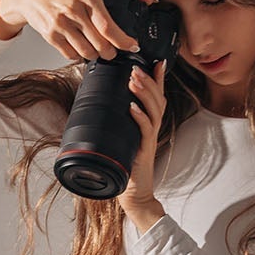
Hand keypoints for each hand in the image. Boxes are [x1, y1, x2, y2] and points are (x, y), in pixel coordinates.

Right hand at [0, 0, 156, 60]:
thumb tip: (149, 1)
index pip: (108, 26)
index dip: (123, 40)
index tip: (133, 46)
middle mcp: (74, 10)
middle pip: (99, 43)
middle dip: (110, 52)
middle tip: (114, 52)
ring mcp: (61, 24)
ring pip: (85, 52)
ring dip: (95, 55)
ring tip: (98, 51)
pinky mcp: (51, 35)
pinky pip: (70, 54)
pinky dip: (79, 56)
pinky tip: (82, 50)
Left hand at [120, 59, 168, 231]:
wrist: (134, 194)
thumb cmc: (127, 167)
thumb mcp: (122, 140)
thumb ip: (117, 125)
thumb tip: (97, 110)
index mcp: (148, 124)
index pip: (156, 97)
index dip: (157, 79)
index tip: (156, 60)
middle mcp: (152, 129)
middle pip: (157, 99)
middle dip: (147, 80)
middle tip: (136, 67)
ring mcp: (150, 139)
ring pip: (153, 110)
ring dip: (144, 93)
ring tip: (133, 79)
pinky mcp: (145, 151)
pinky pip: (145, 131)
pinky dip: (139, 117)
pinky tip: (132, 107)